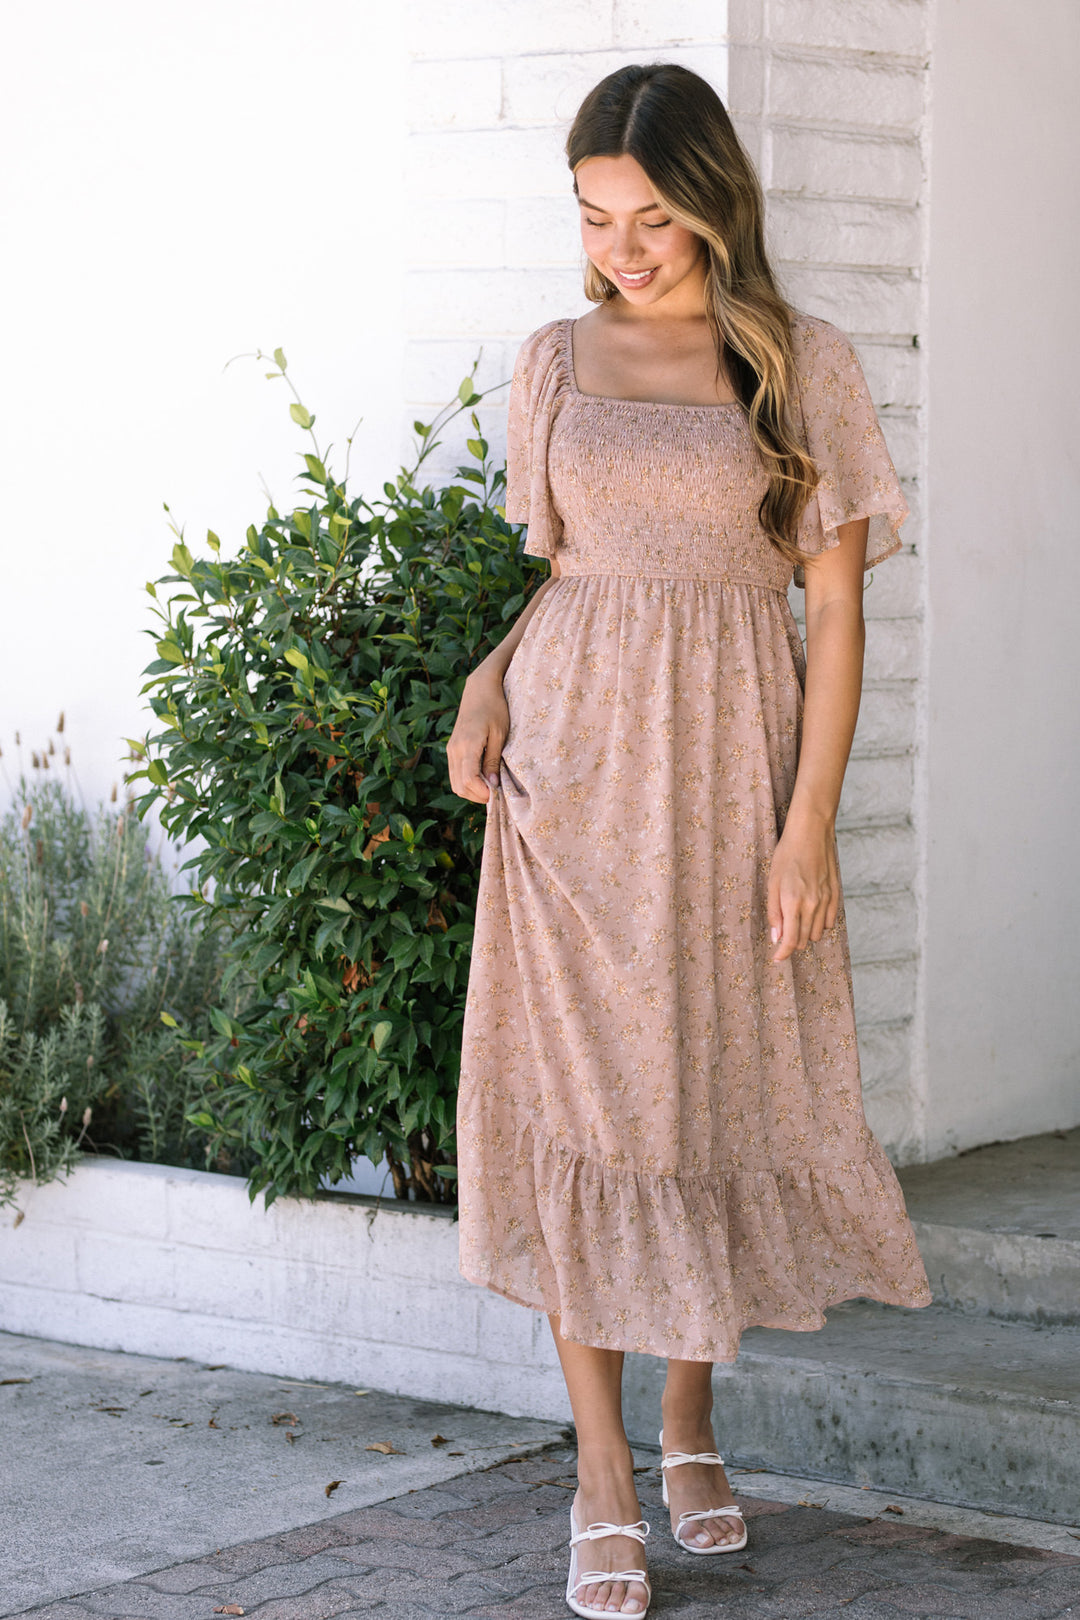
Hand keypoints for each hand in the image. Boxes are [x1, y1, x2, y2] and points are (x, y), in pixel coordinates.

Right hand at [447, 670, 509, 803]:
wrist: (480, 689)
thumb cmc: (495, 708)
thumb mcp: (500, 734)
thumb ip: (493, 760)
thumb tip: (492, 785)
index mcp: (467, 745)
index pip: (469, 780)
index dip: (483, 793)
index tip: (497, 794)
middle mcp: (455, 749)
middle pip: (459, 786)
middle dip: (477, 796)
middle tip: (496, 795)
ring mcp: (451, 749)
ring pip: (455, 783)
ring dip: (471, 791)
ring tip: (490, 788)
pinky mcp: (452, 748)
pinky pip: (455, 774)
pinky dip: (466, 782)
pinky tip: (482, 779)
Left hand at [767, 811, 839, 962]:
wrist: (811, 833)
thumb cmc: (787, 855)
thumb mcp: (772, 882)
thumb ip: (774, 912)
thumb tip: (776, 938)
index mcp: (793, 903)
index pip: (790, 941)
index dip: (782, 954)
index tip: (777, 958)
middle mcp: (812, 905)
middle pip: (803, 940)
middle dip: (791, 942)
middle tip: (782, 934)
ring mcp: (826, 900)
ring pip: (817, 933)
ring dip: (805, 933)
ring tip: (795, 919)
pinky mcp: (836, 895)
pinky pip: (829, 922)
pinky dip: (819, 923)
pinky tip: (810, 913)